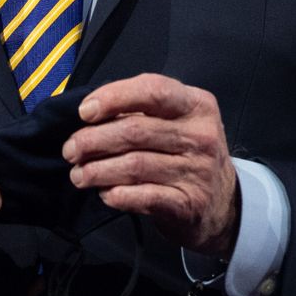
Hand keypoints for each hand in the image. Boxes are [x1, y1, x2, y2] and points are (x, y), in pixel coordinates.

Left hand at [61, 73, 241, 256]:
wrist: (223, 205)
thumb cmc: (189, 155)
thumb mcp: (180, 122)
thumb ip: (144, 112)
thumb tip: (91, 114)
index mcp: (197, 105)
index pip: (153, 90)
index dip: (114, 97)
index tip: (84, 111)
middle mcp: (201, 135)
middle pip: (136, 130)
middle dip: (93, 140)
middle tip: (71, 150)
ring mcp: (197, 171)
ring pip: (135, 165)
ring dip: (98, 170)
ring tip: (79, 174)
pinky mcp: (188, 204)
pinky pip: (144, 197)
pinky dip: (118, 195)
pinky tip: (105, 194)